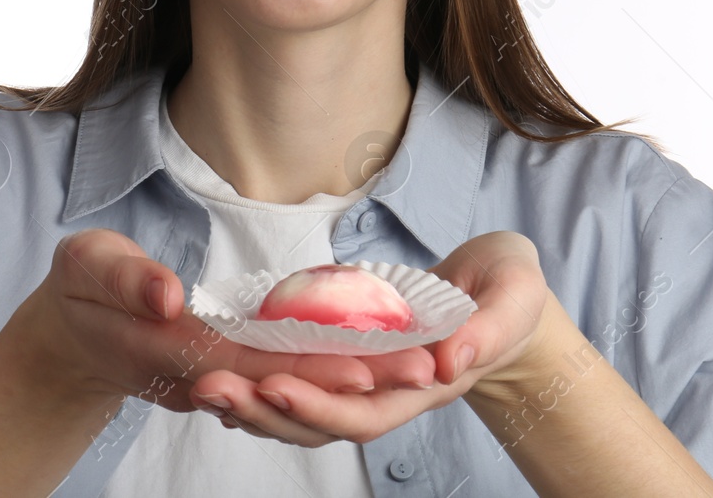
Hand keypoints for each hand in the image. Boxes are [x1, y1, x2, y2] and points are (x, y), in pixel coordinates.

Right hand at [8, 229, 439, 417]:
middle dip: (357, 378)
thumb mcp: (85, 267)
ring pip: (295, 382)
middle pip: (288, 381)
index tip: (366, 367)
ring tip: (420, 363)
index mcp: (169, 351)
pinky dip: (333, 364)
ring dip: (356, 376)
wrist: (72, 327)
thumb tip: (169, 297)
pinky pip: (287, 370)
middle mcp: (202, 375)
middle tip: (425, 368)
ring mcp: (218, 376)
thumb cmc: (78, 288)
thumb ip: (124, 280)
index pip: (250, 365)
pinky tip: (379, 349)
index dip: (308, 367)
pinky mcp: (231, 366)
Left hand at [187, 231, 553, 444]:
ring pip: (301, 407)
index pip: (364, 411)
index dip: (318, 406)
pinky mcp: (347, 354)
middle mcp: (386, 391)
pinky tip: (220, 372)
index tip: (273, 386)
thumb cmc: (510, 293)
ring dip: (250, 402)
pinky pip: (299, 378)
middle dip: (263, 410)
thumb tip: (451, 359)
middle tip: (207, 388)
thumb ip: (488, 329)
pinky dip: (258, 381)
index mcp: (424, 383)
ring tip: (199, 386)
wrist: (503, 296)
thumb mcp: (514, 297)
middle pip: (318, 420)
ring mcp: (364, 376)